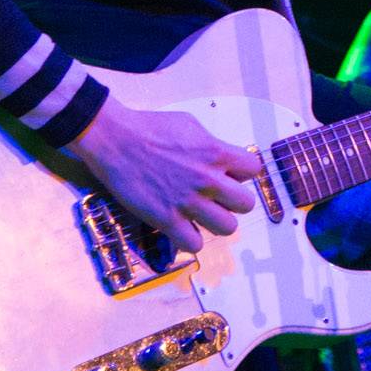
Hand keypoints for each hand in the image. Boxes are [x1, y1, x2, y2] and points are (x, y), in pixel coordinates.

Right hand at [67, 95, 259, 255]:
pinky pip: (194, 245)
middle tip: (217, 197)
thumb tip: (223, 158)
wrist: (115, 140)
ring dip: (216, 222)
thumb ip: (212, 144)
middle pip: (246, 204)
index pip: (254, 170)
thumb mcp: (190, 124)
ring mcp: (188, 202)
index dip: (242, 173)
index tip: (229, 174)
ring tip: (202, 214)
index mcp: (216, 153)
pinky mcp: (166, 219)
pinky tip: (182, 226)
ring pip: (227, 228)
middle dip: (234, 201)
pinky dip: (190, 239)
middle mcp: (207, 180)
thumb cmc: (150, 127)